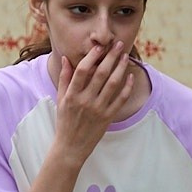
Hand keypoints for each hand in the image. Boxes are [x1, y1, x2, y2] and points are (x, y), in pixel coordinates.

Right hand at [51, 36, 138, 160]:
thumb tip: (66, 59)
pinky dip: (127, 87)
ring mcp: (98, 109)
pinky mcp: (108, 117)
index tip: (99, 47)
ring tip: (125, 56)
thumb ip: (64, 79)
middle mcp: (85, 101)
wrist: (71, 147)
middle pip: (100, 74)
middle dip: (111, 57)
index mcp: (72, 96)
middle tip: (118, 45)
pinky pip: (120, 99)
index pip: (82, 71)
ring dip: (121, 68)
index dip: (91, 57)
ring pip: (113, 84)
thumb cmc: (64, 122)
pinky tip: (130, 76)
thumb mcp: (61, 100)